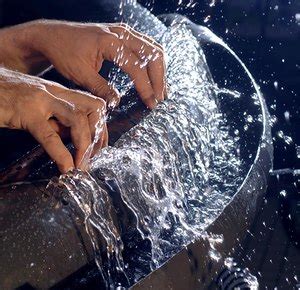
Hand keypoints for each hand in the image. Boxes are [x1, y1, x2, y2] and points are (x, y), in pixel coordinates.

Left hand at [0, 21, 166, 108]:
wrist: (53, 36)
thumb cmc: (63, 53)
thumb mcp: (79, 74)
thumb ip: (101, 89)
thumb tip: (118, 104)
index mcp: (110, 42)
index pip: (137, 67)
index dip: (146, 88)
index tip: (151, 104)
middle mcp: (121, 32)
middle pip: (153, 54)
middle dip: (159, 79)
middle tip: (160, 99)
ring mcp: (124, 31)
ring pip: (154, 48)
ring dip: (160, 70)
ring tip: (160, 90)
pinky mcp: (124, 34)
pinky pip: (147, 45)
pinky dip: (154, 62)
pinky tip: (153, 76)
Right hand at [0, 67, 106, 172]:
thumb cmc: (7, 97)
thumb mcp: (39, 106)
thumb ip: (57, 119)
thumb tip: (74, 139)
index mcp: (60, 91)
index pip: (94, 106)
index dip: (101, 128)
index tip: (99, 147)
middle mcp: (56, 92)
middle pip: (94, 109)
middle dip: (99, 135)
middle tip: (94, 157)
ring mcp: (41, 100)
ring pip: (78, 120)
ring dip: (84, 145)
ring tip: (82, 165)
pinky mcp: (26, 113)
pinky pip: (51, 136)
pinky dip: (62, 155)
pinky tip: (66, 168)